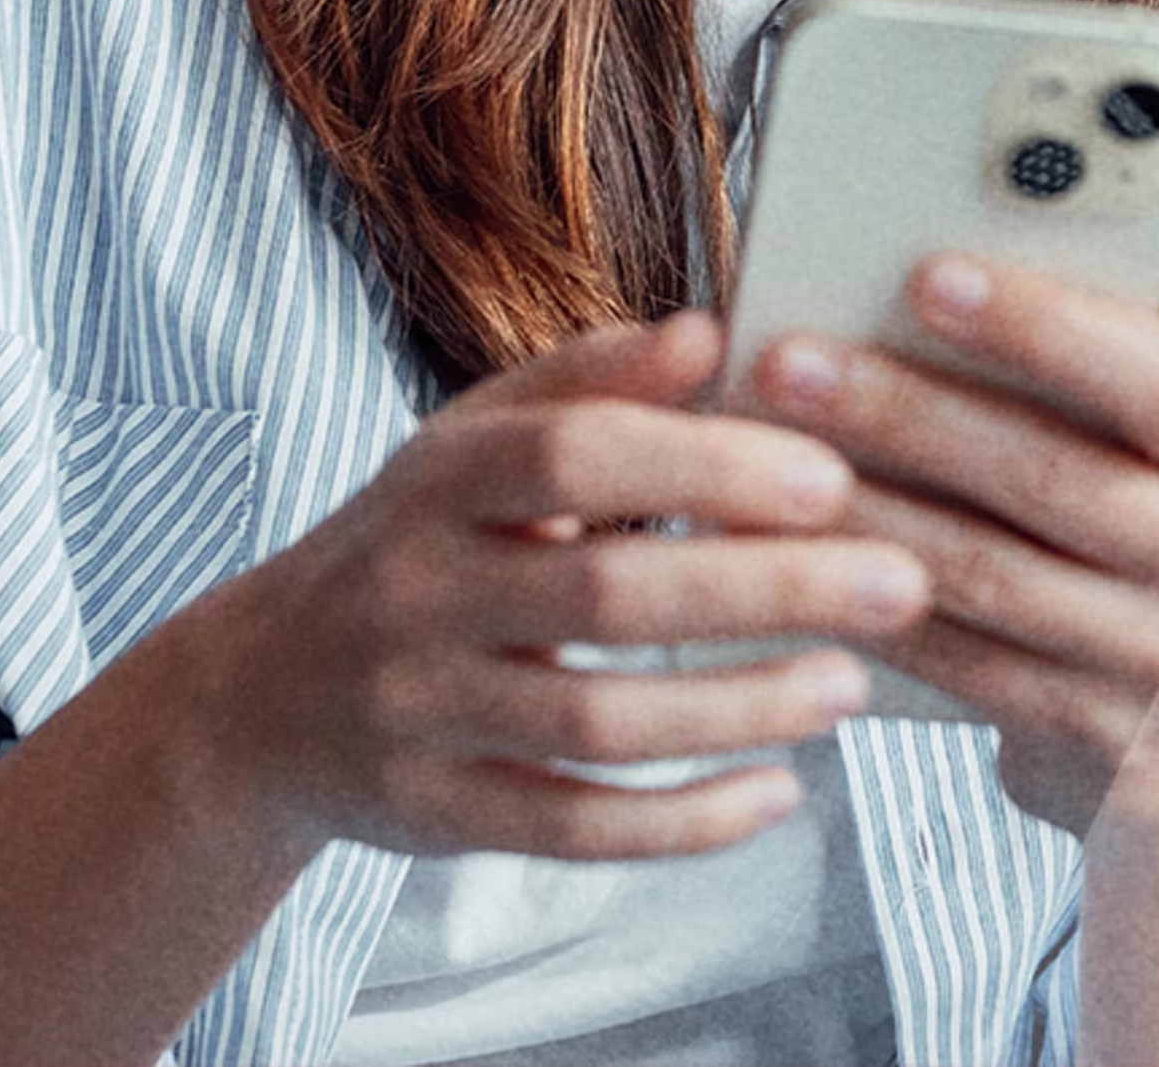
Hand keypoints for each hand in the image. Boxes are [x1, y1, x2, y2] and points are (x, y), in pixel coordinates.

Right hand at [171, 309, 932, 862]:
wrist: (258, 699)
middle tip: (899, 584)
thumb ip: (589, 382)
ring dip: (740, 709)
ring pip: (595, 724)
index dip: (705, 465)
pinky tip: (777, 795)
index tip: (832, 474)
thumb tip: (710, 331)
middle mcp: (416, 593)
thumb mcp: (471, 444)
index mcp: (437, 480)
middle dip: (764, 591)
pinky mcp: (434, 816)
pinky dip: (679, 823)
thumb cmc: (414, 542)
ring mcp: (417, 714)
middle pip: (604, 595)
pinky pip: (569, 827)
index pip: (576, 458)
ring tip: (854, 686)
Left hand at [746, 257, 1158, 848]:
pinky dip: (870, 604)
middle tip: (790, 360)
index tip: (927, 272)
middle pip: (1054, 475)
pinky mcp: (1105, 741)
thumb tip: (914, 288)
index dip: (1045, 325)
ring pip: (992, 573)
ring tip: (764, 458)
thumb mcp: (1156, 463)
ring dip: (866, 510)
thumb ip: (1081, 386)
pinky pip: (964, 662)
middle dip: (908, 411)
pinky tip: (794, 560)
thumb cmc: (1144, 550)